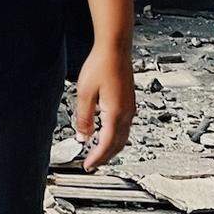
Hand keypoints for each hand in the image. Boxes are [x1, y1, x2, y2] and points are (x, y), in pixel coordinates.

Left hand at [74, 42, 135, 170]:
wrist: (115, 48)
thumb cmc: (101, 65)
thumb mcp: (85, 92)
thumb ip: (84, 117)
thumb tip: (83, 136)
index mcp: (116, 114)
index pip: (107, 144)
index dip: (97, 158)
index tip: (88, 165)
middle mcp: (127, 114)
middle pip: (118, 144)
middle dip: (105, 156)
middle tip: (92, 163)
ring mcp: (130, 108)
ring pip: (123, 137)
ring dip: (111, 147)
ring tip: (98, 151)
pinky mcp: (129, 102)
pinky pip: (124, 127)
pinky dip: (116, 136)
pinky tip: (107, 133)